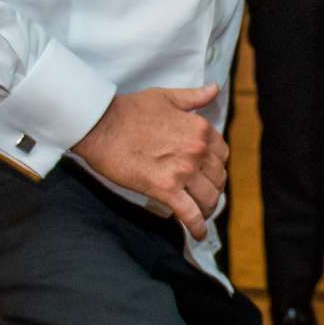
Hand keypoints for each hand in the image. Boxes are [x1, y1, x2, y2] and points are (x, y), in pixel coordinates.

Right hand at [72, 85, 229, 237]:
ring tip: (201, 213)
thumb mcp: (167, 97)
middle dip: (212, 189)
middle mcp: (197, 151)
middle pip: (217, 179)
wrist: (101, 125)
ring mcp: (182, 171)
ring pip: (208, 198)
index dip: (216, 167)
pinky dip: (196, 227)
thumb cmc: (131, 110)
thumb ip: (194, 97)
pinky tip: (197, 235)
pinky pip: (189, 214)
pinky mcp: (165, 189)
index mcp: (200, 129)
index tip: (207, 173)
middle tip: (202, 195)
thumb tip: (213, 90)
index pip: (222, 155)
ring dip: (207, 208)